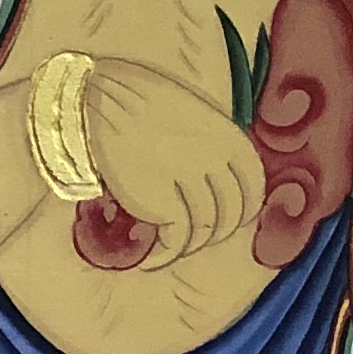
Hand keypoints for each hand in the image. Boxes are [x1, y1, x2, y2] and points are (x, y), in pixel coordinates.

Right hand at [72, 59, 265, 270]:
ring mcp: (188, 179)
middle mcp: (215, 160)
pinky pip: (175, 240)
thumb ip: (213, 151)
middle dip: (215, 233)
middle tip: (193, 238)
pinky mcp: (160, 197)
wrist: (99, 95)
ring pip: (203, 230)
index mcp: (229, 138)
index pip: (252, 191)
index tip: (226, 222)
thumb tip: (219, 193)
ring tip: (167, 243)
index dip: (241, 213)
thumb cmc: (141, 104)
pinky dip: (164, 255)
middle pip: (230, 215)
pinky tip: (151, 258)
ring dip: (188, 244)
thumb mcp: (194, 117)